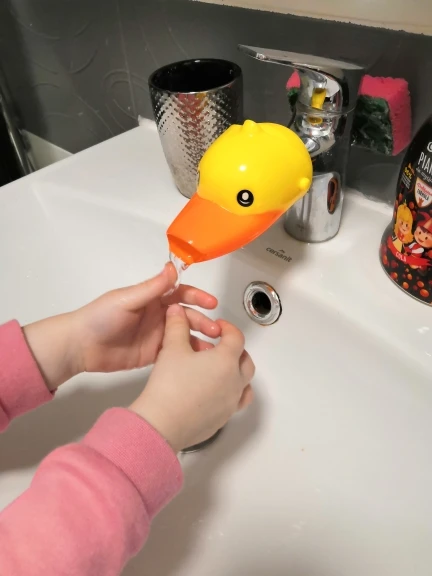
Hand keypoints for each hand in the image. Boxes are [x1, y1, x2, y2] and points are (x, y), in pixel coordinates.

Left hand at [73, 263, 219, 372]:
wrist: (81, 346)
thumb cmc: (100, 317)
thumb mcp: (126, 299)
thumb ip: (151, 287)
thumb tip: (172, 268)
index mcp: (152, 298)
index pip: (180, 294)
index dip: (197, 296)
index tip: (211, 302)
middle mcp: (158, 315)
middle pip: (187, 316)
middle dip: (203, 320)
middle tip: (216, 330)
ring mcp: (157, 335)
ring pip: (185, 335)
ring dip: (200, 338)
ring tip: (213, 348)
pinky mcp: (154, 354)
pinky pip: (176, 353)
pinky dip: (189, 355)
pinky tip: (200, 361)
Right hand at [130, 304, 254, 451]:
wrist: (162, 423)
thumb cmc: (169, 386)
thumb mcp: (171, 349)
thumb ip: (177, 326)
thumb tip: (178, 312)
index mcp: (226, 361)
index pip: (237, 338)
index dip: (229, 328)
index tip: (219, 326)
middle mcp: (234, 382)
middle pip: (246, 361)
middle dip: (236, 350)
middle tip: (220, 345)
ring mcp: (231, 403)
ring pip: (245, 385)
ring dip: (237, 374)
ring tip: (221, 370)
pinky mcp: (222, 419)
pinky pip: (234, 403)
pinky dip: (230, 394)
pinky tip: (214, 393)